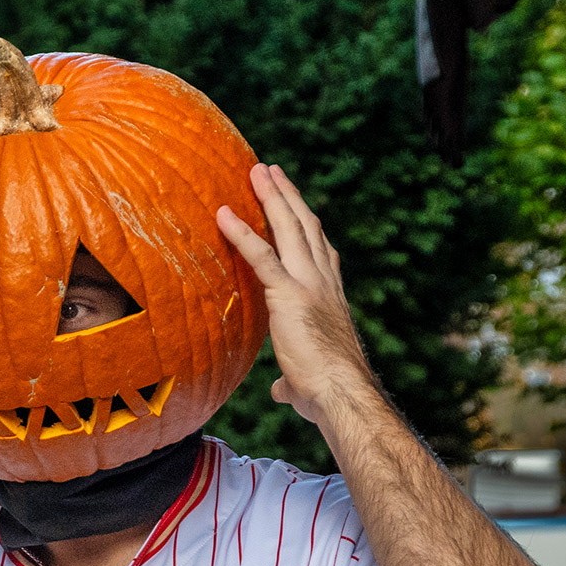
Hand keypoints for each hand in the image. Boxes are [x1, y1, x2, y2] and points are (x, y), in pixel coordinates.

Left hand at [216, 165, 378, 433]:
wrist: (340, 393)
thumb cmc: (326, 395)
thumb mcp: (304, 384)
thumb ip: (289, 381)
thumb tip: (281, 391)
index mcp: (330, 296)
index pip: (318, 251)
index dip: (306, 225)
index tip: (295, 205)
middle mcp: (324, 281)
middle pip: (306, 227)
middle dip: (287, 196)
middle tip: (270, 171)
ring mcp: (309, 284)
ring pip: (289, 228)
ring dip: (272, 196)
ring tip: (257, 170)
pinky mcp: (289, 294)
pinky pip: (261, 256)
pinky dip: (242, 233)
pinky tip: (225, 212)